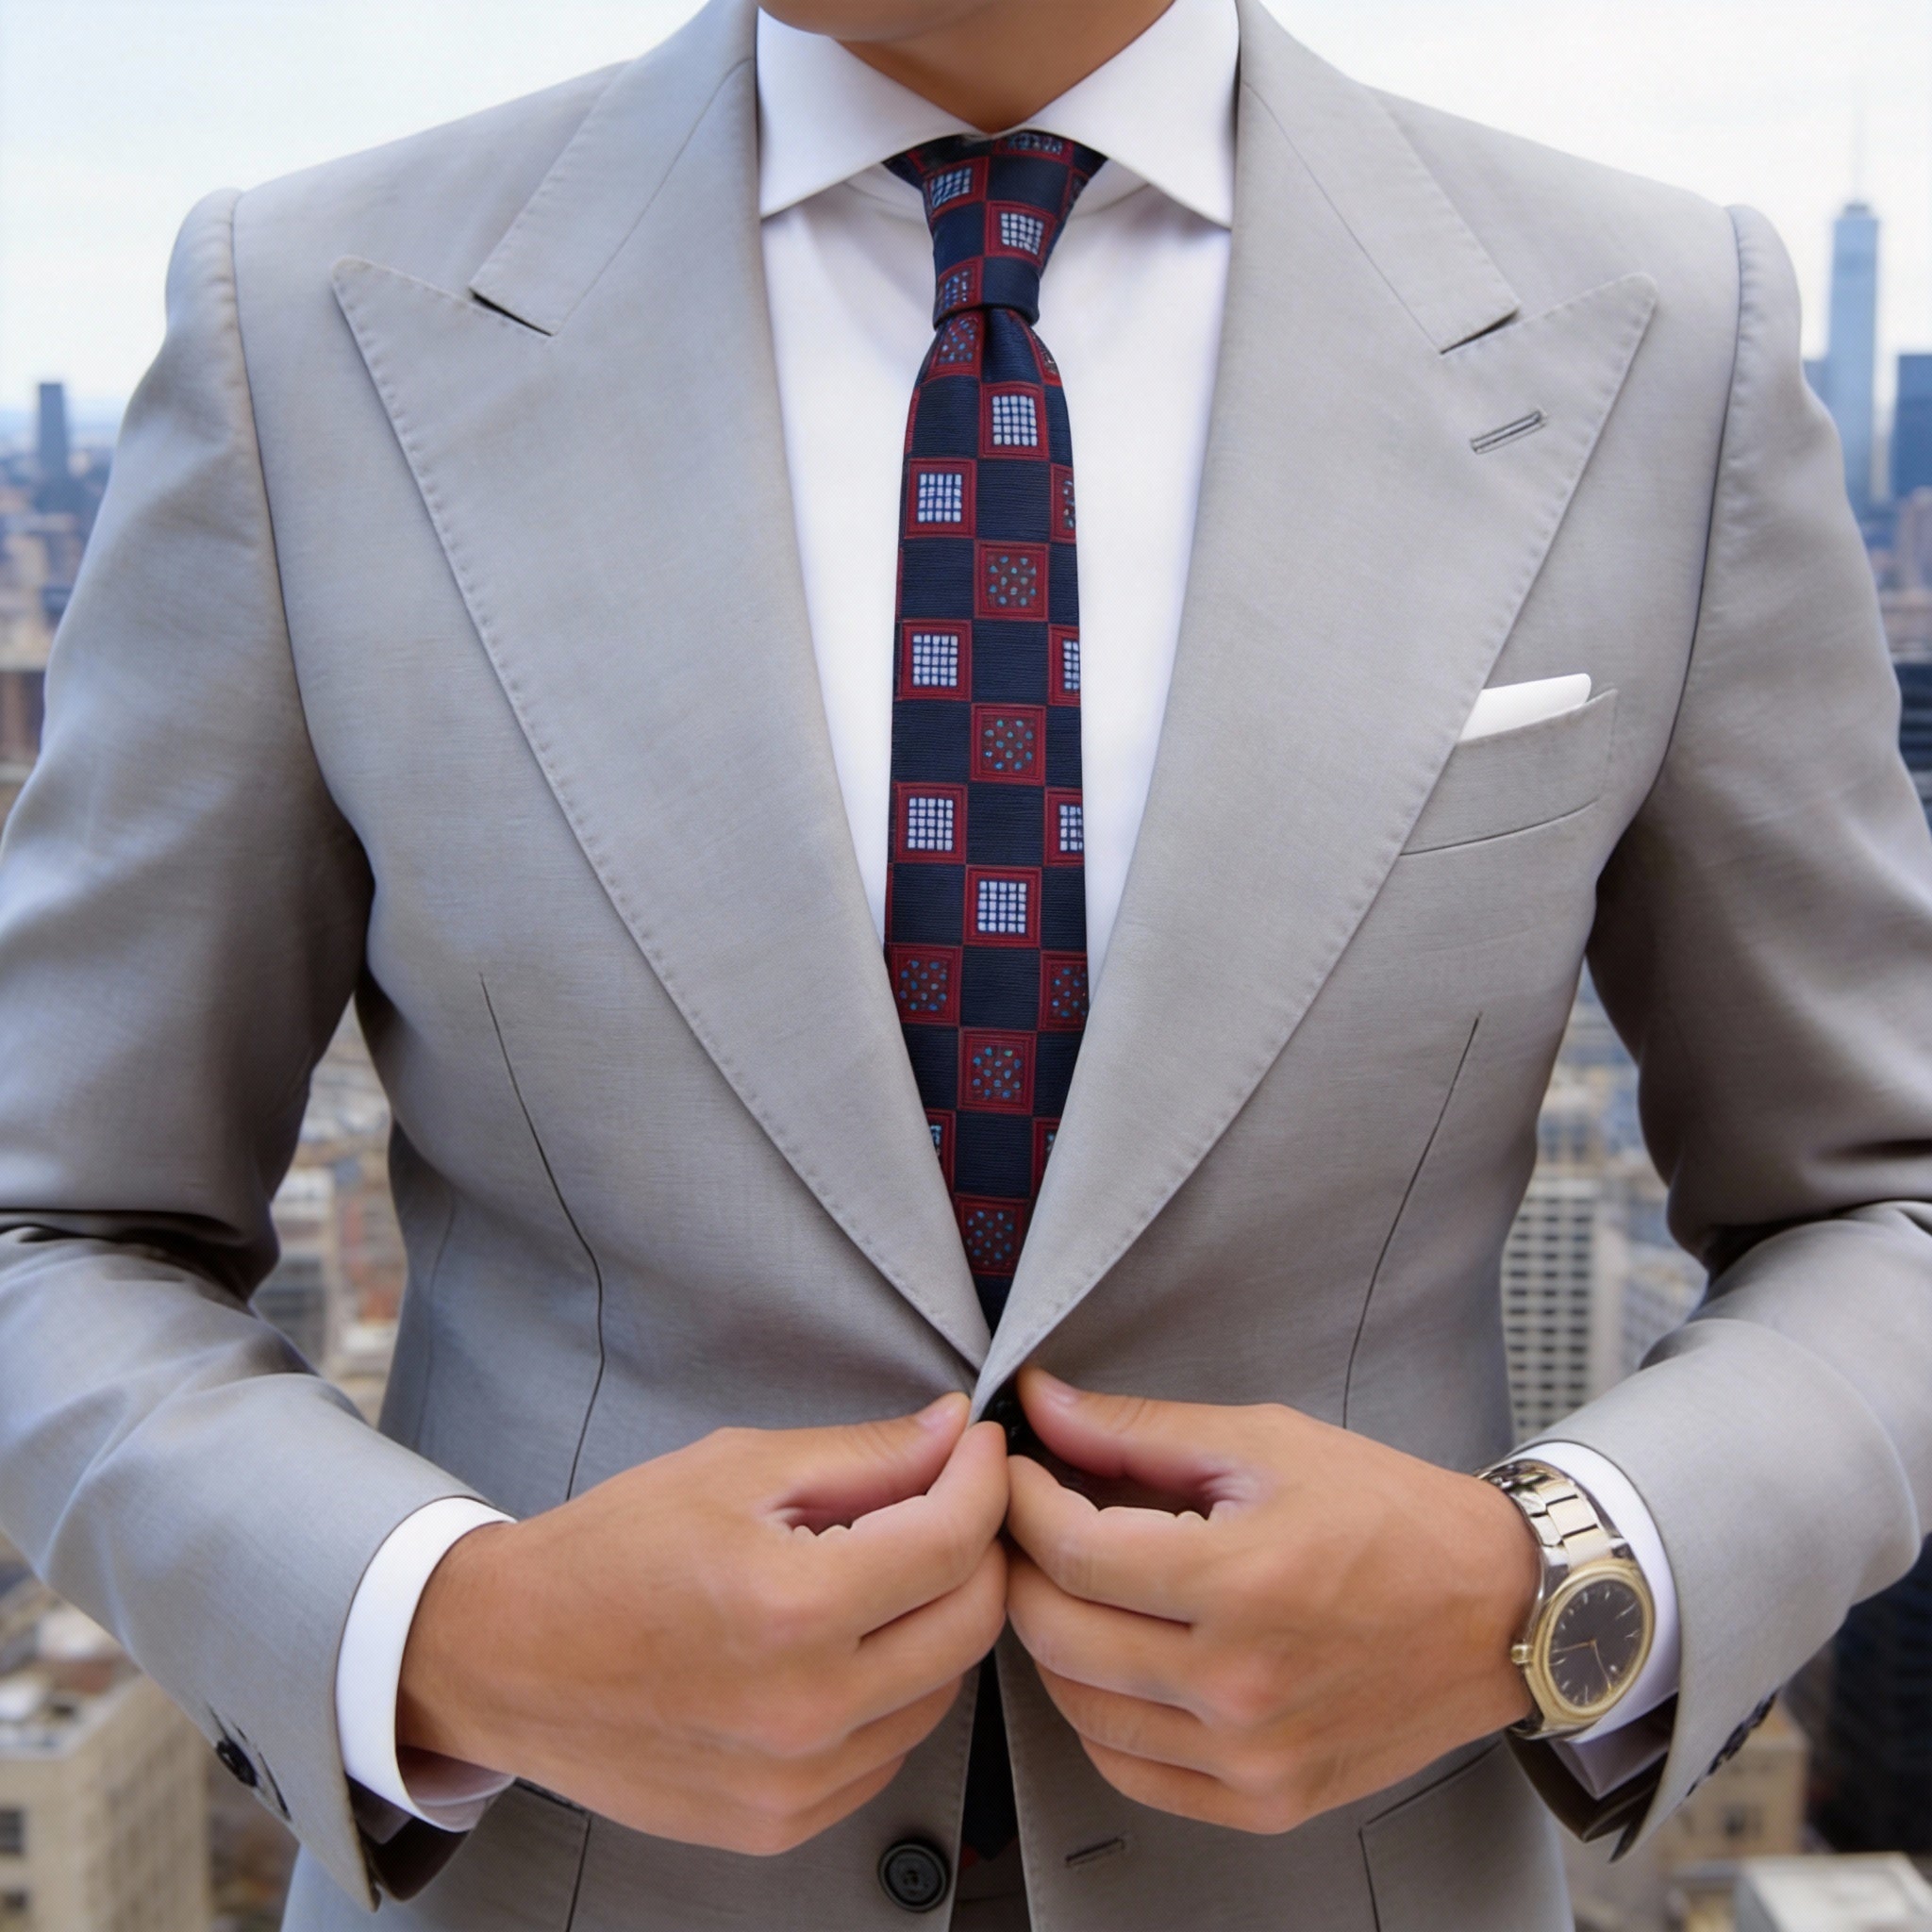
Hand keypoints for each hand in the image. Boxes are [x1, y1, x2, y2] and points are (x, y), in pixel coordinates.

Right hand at [397, 1395, 1007, 1853]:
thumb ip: (863, 1455)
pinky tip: (844, 1645)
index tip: (979, 1449)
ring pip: (942, 1690)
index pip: (953, 1541)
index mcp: (792, 1608)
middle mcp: (805, 1709)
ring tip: (882, 1572)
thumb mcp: (735, 1469)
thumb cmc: (607, 1554)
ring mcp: (795, 1781)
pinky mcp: (781, 1823)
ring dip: (936, 1620)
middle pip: (971, 1623)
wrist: (505, 1659)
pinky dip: (892, 1690)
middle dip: (979, 1547)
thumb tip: (952, 1435)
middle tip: (949, 1501)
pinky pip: (889, 1750)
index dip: (984, 1480)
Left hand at [1003, 1370, 1536, 1833]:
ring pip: (1079, 1708)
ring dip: (1053, 1639)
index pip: (1071, 1552)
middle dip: (1022, 1565)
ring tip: (1073, 1584)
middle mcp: (1239, 1685)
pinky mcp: (1264, 1801)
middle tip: (1028, 1521)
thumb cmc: (1391, 1516)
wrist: (1497, 1609)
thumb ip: (1138, 1430)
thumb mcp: (1265, 1442)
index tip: (1016, 1471)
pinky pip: (1129, 1772)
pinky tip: (1115, 1659)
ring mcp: (1250, 1756)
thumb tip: (1041, 1405)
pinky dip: (1098, 1715)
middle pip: (1057, 1633)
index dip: (1020, 1502)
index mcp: (1242, 1583)